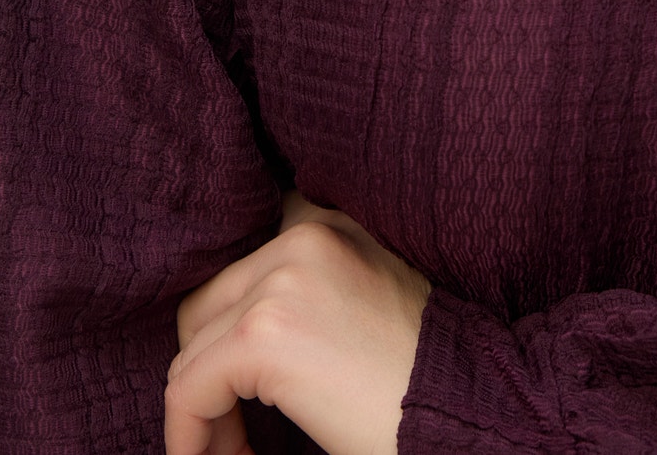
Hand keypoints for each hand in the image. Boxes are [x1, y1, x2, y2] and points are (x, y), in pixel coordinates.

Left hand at [165, 188, 433, 454]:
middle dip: (206, 372)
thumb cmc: (420, 374)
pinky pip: (188, 387)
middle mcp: (299, 237)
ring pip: (192, 349)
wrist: (467, 408)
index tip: (238, 392)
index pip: (239, 271)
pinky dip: (189, 432)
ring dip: (201, 408)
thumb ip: (303, 290)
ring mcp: (280, 282)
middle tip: (234, 433)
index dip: (228, 335)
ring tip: (234, 452)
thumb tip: (229, 334)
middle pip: (207, 306)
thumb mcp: (362, 299)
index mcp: (324, 224)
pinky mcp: (263, 336)